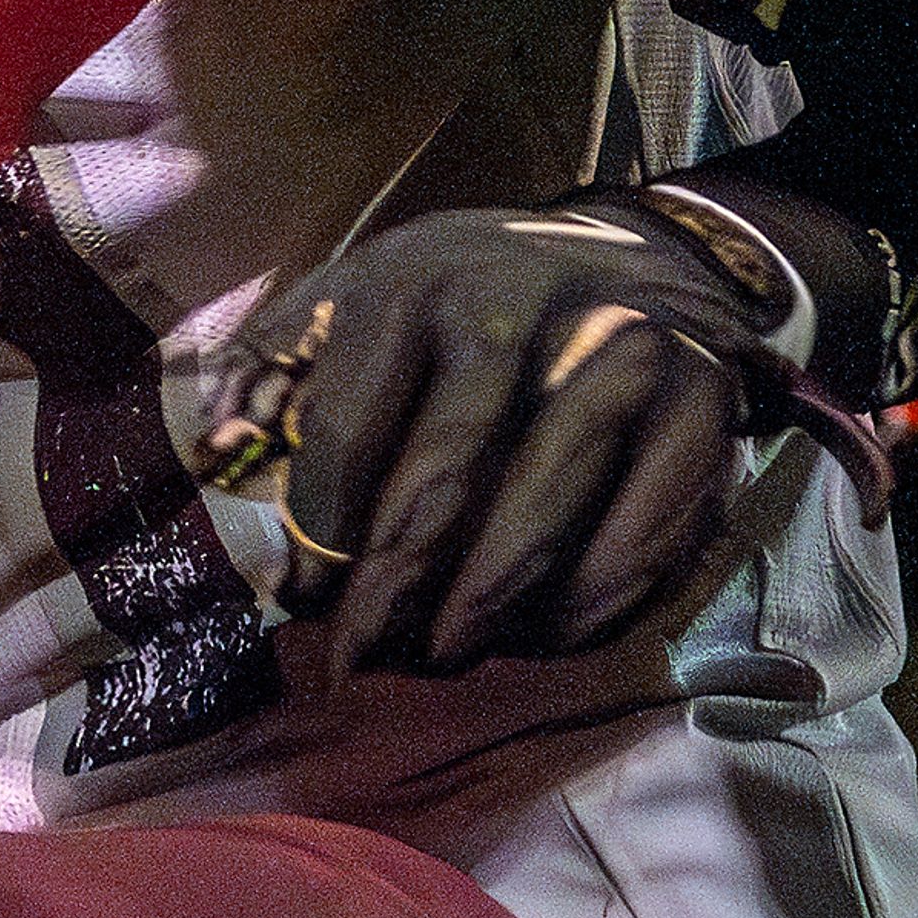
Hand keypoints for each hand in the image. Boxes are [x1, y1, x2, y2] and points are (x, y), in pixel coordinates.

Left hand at [196, 184, 889, 676]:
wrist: (646, 255)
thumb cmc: (471, 296)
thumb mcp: (364, 289)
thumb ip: (281, 362)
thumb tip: (219, 451)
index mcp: (416, 283)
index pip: (347, 433)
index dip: (314, 537)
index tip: (299, 599)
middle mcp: (518, 312)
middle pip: (439, 493)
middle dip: (390, 599)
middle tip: (363, 662)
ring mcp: (619, 358)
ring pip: (535, 528)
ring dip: (479, 620)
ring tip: (441, 659)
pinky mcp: (698, 409)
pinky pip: (634, 546)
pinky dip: (580, 614)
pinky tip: (539, 636)